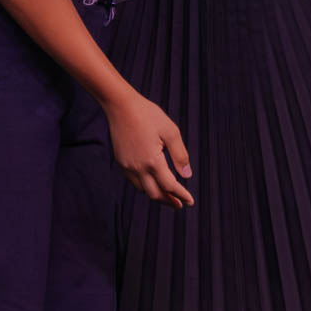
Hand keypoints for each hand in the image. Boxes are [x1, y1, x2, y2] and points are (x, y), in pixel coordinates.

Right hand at [103, 91, 194, 208]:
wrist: (120, 105)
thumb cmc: (147, 115)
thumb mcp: (170, 131)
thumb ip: (180, 155)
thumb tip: (187, 175)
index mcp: (152, 161)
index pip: (170, 186)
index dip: (181, 195)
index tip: (190, 201)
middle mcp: (138, 167)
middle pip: (155, 194)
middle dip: (169, 201)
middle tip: (180, 204)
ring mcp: (127, 165)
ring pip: (143, 190)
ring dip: (156, 195)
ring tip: (167, 196)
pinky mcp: (121, 161)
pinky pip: (134, 181)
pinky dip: (145, 186)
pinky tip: (151, 182)